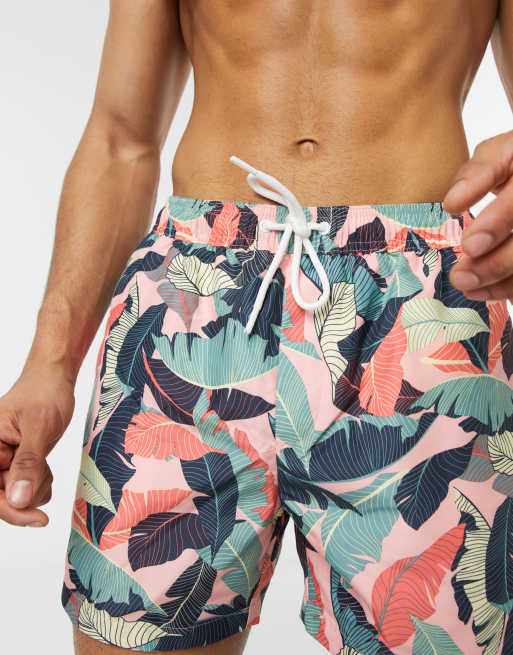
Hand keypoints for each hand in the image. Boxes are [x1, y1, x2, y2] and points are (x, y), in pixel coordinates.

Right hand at [0, 365, 74, 526]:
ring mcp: (1, 463)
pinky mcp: (14, 465)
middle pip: (1, 498)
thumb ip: (28, 463)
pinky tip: (44, 465)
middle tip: (47, 480)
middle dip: (27, 495)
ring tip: (45, 463)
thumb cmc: (44, 394)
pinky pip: (25, 489)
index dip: (9, 509)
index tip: (37, 518)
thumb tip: (18, 499)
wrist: (54, 380)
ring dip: (36, 487)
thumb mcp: (39, 428)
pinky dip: (39, 483)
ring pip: (15, 497)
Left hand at [442, 129, 512, 300]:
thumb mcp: (502, 153)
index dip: (498, 221)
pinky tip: (483, 292)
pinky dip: (509, 288)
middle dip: (497, 263)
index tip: (468, 244)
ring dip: (502, 281)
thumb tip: (452, 205)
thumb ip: (479, 171)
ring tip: (467, 287)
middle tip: (460, 277)